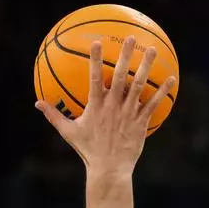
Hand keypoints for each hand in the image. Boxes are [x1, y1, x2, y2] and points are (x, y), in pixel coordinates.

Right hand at [35, 36, 175, 177]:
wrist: (109, 169)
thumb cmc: (88, 150)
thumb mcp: (68, 132)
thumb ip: (53, 115)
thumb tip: (37, 103)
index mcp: (96, 105)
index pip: (95, 77)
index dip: (96, 59)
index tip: (96, 41)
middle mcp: (114, 106)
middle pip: (121, 75)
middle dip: (125, 55)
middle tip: (131, 38)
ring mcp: (129, 113)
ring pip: (140, 85)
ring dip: (146, 66)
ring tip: (151, 50)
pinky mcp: (141, 122)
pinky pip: (153, 103)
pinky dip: (163, 91)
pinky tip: (171, 78)